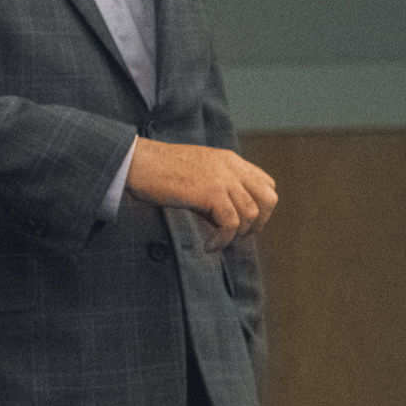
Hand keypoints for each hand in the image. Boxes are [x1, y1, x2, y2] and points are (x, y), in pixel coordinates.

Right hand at [125, 138, 276, 251]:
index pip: (266, 183)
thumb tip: (223, 215)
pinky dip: (223, 240)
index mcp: (229, 160)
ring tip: (218, 241)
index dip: (260, 206)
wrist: (137, 161)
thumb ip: (215, 184)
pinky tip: (210, 245)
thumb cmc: (157, 169)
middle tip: (239, 235)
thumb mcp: (195, 170)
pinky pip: (231, 224)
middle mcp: (231, 167)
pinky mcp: (211, 192)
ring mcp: (223, 179)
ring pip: (251, 215)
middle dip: (259, 222)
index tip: (244, 221)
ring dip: (237, 235)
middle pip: (268, 198)